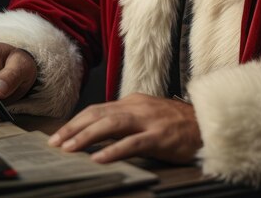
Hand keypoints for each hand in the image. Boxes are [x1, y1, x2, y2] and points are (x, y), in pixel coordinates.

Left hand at [48, 93, 201, 163]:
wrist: (206, 123)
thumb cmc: (177, 123)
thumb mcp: (148, 116)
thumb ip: (127, 120)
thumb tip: (99, 130)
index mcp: (133, 102)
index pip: (97, 109)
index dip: (76, 121)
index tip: (60, 134)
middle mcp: (137, 107)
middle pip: (98, 114)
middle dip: (73, 128)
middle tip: (54, 143)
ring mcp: (148, 121)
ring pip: (110, 125)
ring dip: (86, 137)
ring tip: (68, 149)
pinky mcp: (159, 137)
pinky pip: (132, 143)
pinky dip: (113, 150)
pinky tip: (99, 158)